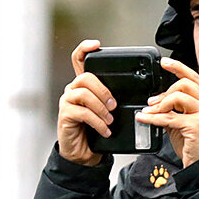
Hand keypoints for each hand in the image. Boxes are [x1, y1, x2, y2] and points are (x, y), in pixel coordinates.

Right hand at [56, 39, 114, 166]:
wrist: (83, 154)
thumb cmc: (95, 131)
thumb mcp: (107, 111)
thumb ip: (112, 99)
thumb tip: (133, 93)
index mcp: (83, 86)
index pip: (79, 60)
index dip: (85, 49)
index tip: (97, 45)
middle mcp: (72, 90)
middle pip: (86, 77)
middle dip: (104, 90)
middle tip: (114, 105)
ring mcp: (67, 102)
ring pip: (84, 93)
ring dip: (101, 107)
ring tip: (109, 120)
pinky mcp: (65, 115)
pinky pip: (83, 112)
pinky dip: (97, 122)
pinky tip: (104, 130)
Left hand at [135, 58, 198, 167]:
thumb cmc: (196, 146)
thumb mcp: (185, 123)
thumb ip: (174, 110)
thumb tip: (156, 103)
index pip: (193, 77)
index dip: (178, 66)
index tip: (164, 62)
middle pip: (184, 84)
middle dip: (165, 91)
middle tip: (152, 102)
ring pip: (177, 97)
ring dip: (159, 104)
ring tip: (149, 112)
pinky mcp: (196, 125)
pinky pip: (169, 117)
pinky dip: (153, 117)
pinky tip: (144, 118)